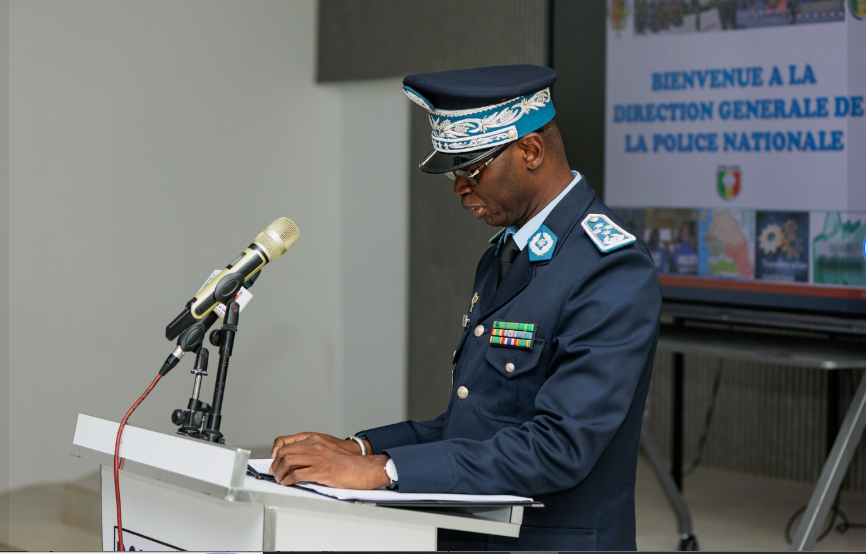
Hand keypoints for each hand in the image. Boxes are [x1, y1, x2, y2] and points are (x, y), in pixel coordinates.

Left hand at [269, 435, 390, 488]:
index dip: (276, 451)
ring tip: (280, 479)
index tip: (274, 459)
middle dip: (276, 464)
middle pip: (284, 452)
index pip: (286, 441)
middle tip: (275, 472)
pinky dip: (288, 480)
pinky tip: (287, 483)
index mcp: (315, 439)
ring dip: (280, 473)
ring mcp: (317, 458)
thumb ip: (312, 448)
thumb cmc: (348, 460)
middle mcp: (314, 446)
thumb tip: (297, 457)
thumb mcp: (328, 447)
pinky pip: (297, 475)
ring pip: (288, 462)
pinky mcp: (320, 471)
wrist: (362, 467)